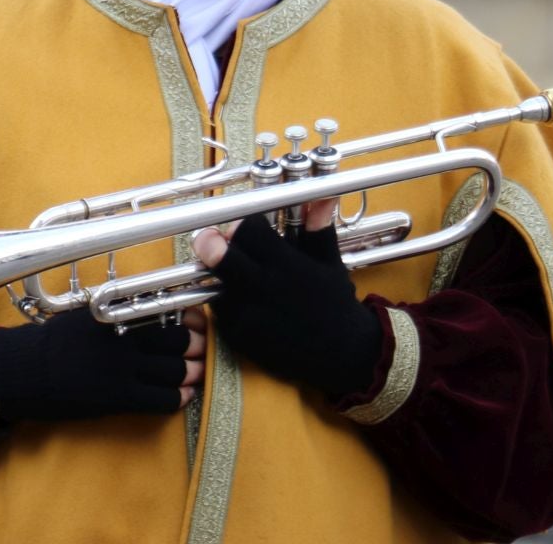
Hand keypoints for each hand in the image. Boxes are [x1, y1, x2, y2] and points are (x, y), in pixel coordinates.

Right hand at [0, 305, 205, 423]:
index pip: (166, 309)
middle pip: (178, 341)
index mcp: (115, 312)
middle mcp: (123, 337)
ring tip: (193, 374)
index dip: (190, 317)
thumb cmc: (52, 341)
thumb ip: (117, 312)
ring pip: (176, 371)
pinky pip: (163, 400)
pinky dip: (179, 399)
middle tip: (200, 349)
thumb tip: (151, 309)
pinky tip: (181, 397)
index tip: (198, 320)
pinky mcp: (119, 397)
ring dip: (191, 374)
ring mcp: (122, 368)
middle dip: (196, 345)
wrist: (25, 371)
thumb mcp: (85, 315)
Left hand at [193, 215, 380, 397]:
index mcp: (286, 265)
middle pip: (219, 256)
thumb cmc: (335, 305)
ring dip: (219, 274)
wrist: (343, 355)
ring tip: (231, 272)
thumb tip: (322, 197)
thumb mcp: (330, 264)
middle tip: (209, 240)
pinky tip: (242, 298)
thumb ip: (319, 230)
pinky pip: (221, 311)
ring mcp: (250, 315)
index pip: (246, 231)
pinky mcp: (241, 337)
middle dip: (209, 243)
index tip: (244, 227)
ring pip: (215, 282)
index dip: (241, 225)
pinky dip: (226, 301)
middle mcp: (265, 288)